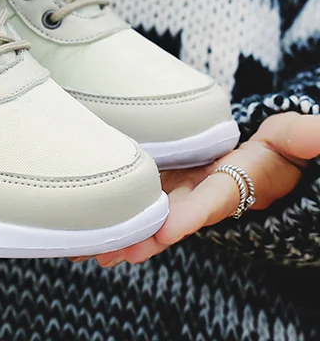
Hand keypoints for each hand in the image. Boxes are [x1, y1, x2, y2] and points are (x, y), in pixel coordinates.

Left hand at [87, 114, 319, 267]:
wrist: (265, 153)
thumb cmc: (280, 146)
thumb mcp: (292, 138)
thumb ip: (301, 137)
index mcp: (237, 184)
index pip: (214, 200)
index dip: (191, 215)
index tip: (167, 230)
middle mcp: (206, 195)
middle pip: (173, 219)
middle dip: (146, 238)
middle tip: (115, 253)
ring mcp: (186, 190)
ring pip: (152, 215)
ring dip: (125, 233)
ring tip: (91, 250)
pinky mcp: (169, 181)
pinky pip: (143, 199)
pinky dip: (121, 214)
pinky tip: (92, 227)